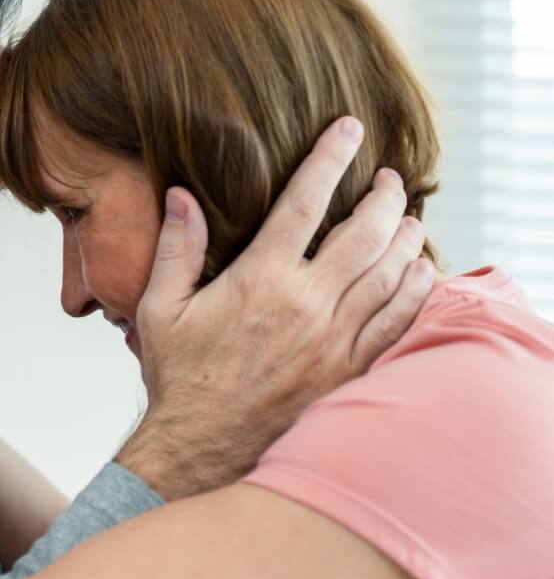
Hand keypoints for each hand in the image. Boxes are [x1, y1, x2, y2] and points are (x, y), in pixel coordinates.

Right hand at [124, 116, 433, 497]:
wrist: (202, 449)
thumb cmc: (179, 379)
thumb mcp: (158, 310)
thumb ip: (175, 249)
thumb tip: (182, 195)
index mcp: (259, 281)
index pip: (305, 203)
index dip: (329, 159)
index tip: (347, 130)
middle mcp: (306, 305)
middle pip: (364, 233)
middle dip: (383, 197)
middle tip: (389, 179)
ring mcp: (335, 341)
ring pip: (390, 274)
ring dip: (406, 238)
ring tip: (409, 218)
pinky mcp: (349, 371)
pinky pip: (399, 323)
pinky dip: (416, 292)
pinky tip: (421, 273)